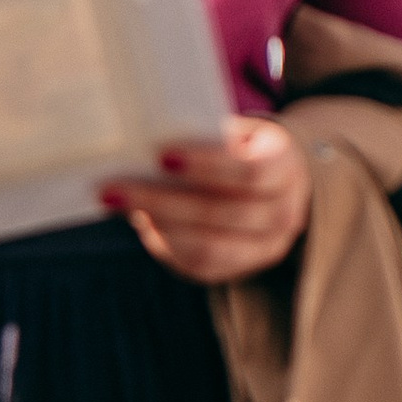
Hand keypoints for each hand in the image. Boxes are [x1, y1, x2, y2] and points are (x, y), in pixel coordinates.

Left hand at [102, 116, 311, 283]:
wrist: (273, 183)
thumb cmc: (241, 147)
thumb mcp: (235, 132)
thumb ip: (202, 137)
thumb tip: (140, 141)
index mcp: (287, 167)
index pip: (252, 171)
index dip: (207, 166)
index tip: (161, 155)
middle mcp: (285, 214)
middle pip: (223, 213)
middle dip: (164, 201)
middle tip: (114, 187)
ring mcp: (267, 248)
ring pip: (209, 246)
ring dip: (158, 224)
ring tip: (116, 202)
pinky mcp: (242, 269)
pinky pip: (201, 265)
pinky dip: (166, 243)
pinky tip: (139, 221)